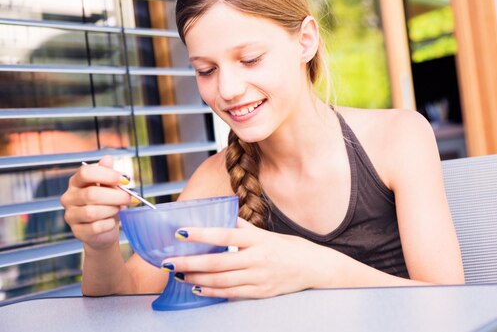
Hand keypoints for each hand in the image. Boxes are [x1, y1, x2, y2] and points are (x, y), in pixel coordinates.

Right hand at [61, 156, 134, 249]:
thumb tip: (108, 158)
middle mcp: (69, 197)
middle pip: (91, 194)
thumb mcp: (110, 187)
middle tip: (130, 198)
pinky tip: (113, 222)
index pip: (86, 173)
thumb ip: (108, 174)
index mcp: (76, 182)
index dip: (107, 175)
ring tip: (119, 209)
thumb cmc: (107, 204)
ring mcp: (70, 215)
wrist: (104, 230)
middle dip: (116, 196)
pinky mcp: (77, 231)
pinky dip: (109, 224)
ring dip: (112, 210)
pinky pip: (95, 227)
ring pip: (92, 212)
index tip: (125, 181)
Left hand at [162, 218, 335, 298]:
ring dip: (196, 278)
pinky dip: (212, 291)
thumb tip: (223, 215)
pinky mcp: (260, 293)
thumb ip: (245, 227)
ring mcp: (258, 278)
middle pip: (217, 262)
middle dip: (189, 263)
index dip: (202, 234)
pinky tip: (198, 288)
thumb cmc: (290, 248)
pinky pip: (231, 294)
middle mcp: (257, 259)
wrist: (314, 268)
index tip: (181, 232)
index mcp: (258, 240)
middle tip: (168, 262)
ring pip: (220, 280)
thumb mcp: (268, 233)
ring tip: (178, 274)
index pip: (225, 234)